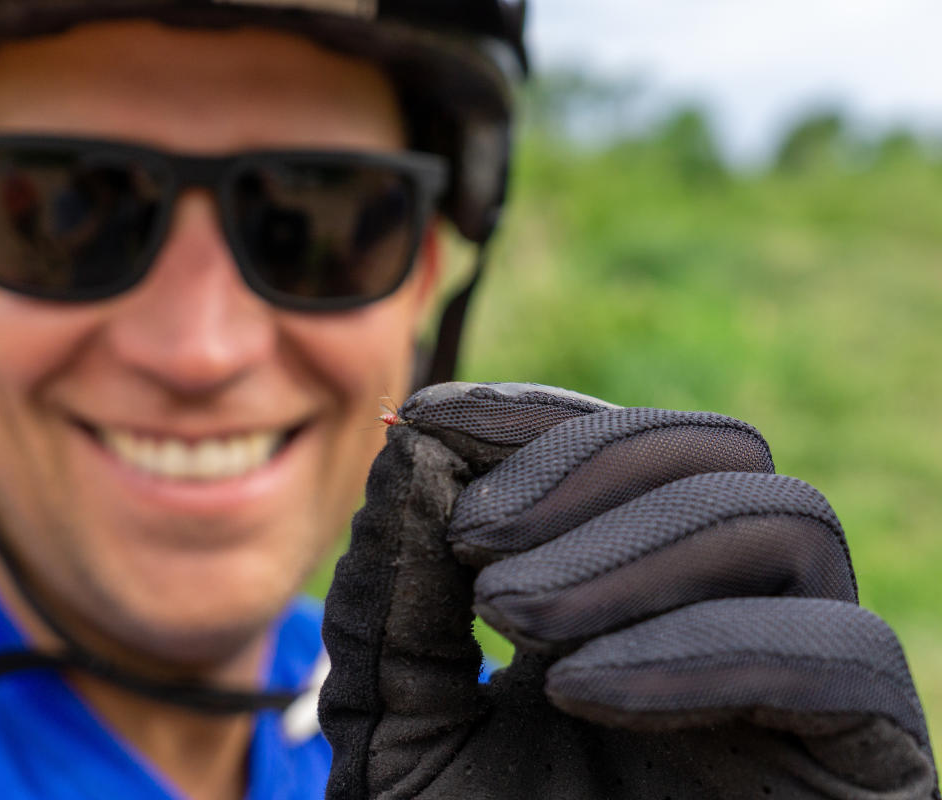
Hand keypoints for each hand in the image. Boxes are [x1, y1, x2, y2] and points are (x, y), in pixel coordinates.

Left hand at [320, 382, 937, 798]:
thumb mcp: (401, 721)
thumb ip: (398, 593)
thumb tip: (414, 444)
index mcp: (629, 596)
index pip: (621, 446)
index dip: (531, 416)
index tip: (428, 418)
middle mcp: (732, 616)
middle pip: (718, 452)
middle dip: (583, 469)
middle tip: (476, 544)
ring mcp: (807, 684)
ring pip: (783, 520)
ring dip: (629, 549)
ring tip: (510, 616)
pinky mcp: (871, 765)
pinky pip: (839, 654)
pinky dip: (699, 648)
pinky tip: (580, 688)